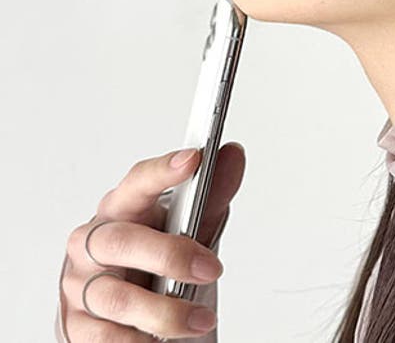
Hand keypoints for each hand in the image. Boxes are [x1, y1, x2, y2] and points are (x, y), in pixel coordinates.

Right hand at [58, 142, 245, 340]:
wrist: (130, 306)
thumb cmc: (156, 255)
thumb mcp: (188, 224)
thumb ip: (212, 192)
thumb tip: (232, 155)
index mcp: (120, 207)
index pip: (137, 182)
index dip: (163, 171)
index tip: (194, 160)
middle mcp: (92, 242)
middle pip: (121, 241)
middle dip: (170, 256)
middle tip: (211, 269)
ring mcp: (80, 284)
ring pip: (116, 298)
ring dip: (165, 313)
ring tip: (202, 320)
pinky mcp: (76, 326)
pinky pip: (104, 339)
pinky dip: (138, 341)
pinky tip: (160, 340)